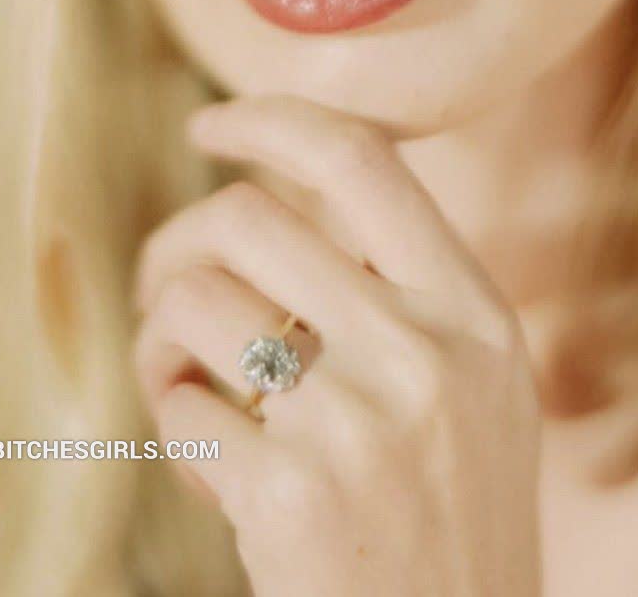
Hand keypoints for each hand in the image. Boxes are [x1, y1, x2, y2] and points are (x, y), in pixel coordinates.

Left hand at [131, 93, 543, 596]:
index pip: (361, 160)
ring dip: (160, 338)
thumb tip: (281, 198)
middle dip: (177, 241)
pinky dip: (174, 423)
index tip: (210, 126)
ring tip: (183, 384)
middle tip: (163, 286)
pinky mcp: (290, 496)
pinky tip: (210, 464)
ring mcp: (358, 423)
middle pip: (246, 217)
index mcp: (473, 312)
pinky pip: (179, 407)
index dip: (271, 120)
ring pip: (192, 301)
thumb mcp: (477, 385)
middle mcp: (423, 352)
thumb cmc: (453, 518)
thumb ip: (410, 291)